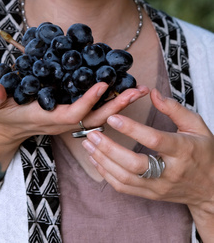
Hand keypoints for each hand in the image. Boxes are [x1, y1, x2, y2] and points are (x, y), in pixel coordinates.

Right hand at [0, 82, 148, 170]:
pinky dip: (110, 102)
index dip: (89, 99)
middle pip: (96, 117)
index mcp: (48, 118)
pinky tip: (123, 89)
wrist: (3, 130)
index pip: (74, 113)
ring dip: (120, 103)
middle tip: (138, 90)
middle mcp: (64, 122)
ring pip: (100, 115)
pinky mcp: (71, 116)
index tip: (104, 83)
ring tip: (140, 89)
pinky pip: (95, 111)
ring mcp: (69, 121)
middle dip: (118, 105)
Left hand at [82, 89, 213, 239]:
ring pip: (126, 179)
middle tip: (93, 134)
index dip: (132, 129)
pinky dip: (107, 175)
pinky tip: (96, 160)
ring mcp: (159, 187)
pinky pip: (124, 188)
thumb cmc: (203, 151)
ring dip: (103, 161)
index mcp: (182, 150)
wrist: (211, 188)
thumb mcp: (196, 125)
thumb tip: (152, 93)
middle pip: (135, 165)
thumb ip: (174, 108)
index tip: (113, 117)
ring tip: (88, 144)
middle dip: (110, 149)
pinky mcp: (151, 195)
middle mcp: (169, 172)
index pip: (154, 140)